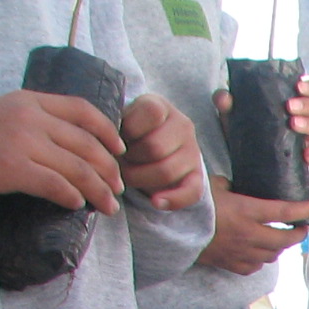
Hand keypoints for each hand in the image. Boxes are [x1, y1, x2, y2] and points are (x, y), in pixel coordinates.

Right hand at [0, 89, 123, 210]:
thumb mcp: (2, 118)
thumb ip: (35, 124)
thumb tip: (74, 148)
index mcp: (27, 100)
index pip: (83, 109)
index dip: (108, 131)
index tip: (120, 150)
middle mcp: (27, 116)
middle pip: (87, 144)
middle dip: (110, 170)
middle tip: (118, 189)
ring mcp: (19, 140)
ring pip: (78, 168)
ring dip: (99, 191)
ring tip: (107, 207)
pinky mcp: (10, 168)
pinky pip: (57, 185)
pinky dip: (73, 198)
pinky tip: (76, 206)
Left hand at [118, 93, 205, 209]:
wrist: (149, 142)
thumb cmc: (126, 131)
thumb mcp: (119, 117)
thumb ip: (116, 124)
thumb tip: (110, 148)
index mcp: (160, 106)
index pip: (151, 113)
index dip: (128, 129)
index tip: (117, 138)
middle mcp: (183, 125)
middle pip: (155, 147)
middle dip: (131, 159)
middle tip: (119, 162)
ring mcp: (193, 151)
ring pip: (167, 171)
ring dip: (141, 178)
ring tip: (128, 176)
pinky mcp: (198, 175)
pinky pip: (191, 192)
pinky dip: (172, 199)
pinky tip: (156, 202)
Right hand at [199, 175, 308, 272]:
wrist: (172, 230)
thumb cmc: (192, 204)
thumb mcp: (213, 186)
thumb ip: (232, 187)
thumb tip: (241, 187)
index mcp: (245, 211)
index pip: (283, 211)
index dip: (303, 210)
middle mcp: (248, 235)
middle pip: (284, 240)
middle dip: (297, 234)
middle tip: (301, 228)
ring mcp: (241, 252)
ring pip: (272, 255)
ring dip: (279, 246)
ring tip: (279, 238)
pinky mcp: (232, 265)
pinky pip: (255, 265)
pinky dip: (261, 258)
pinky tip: (259, 251)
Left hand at [215, 75, 308, 168]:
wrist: (241, 155)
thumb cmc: (243, 126)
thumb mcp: (232, 112)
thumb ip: (226, 102)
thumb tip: (224, 98)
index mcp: (291, 99)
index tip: (298, 86)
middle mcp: (303, 116)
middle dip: (307, 105)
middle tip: (289, 107)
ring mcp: (305, 136)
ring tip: (293, 125)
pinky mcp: (304, 157)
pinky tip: (306, 154)